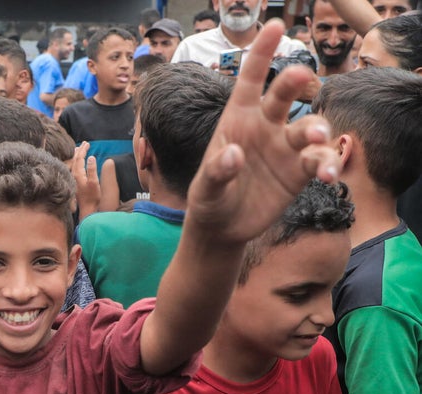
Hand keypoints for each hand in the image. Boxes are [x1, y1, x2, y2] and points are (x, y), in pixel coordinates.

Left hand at [71, 141, 99, 220]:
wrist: (87, 209)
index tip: (87, 144)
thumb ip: (92, 170)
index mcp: (78, 174)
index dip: (83, 150)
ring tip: (78, 149)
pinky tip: (77, 163)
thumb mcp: (94, 183)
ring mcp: (73, 179)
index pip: (79, 158)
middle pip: (75, 160)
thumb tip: (91, 157)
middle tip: (85, 143)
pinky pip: (74, 168)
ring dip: (76, 156)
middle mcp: (73, 175)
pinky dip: (76, 162)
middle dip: (80, 150)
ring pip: (73, 164)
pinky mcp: (75, 183)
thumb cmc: (92, 197)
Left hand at [186, 20, 339, 245]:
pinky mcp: (299, 172)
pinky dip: (327, 163)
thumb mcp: (205, 189)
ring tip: (315, 137)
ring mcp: (284, 148)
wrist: (222, 228)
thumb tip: (234, 155)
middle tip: (300, 76)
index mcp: (237, 119)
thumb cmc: (209, 200)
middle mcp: (265, 127)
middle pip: (284, 95)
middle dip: (294, 82)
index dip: (262, 52)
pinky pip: (319, 159)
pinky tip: (328, 175)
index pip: (250, 79)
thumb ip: (217, 171)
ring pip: (308, 127)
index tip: (275, 24)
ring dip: (316, 128)